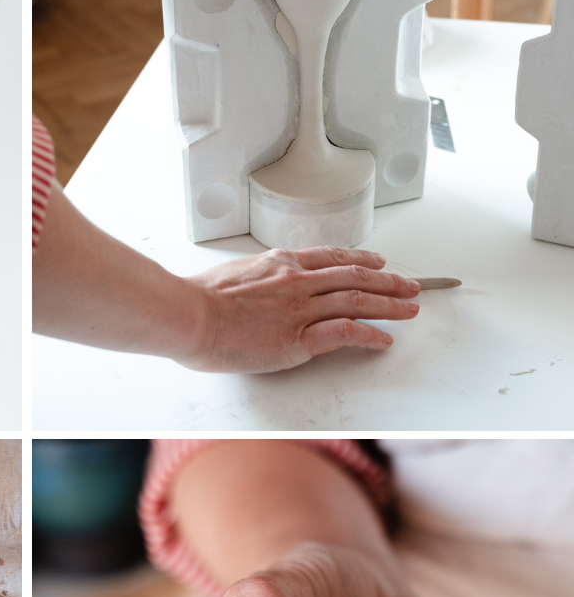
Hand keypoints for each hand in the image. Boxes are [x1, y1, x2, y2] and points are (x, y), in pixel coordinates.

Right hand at [178, 247, 419, 371]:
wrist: (188, 315)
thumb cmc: (195, 300)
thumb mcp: (228, 276)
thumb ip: (252, 280)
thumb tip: (253, 289)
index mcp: (279, 264)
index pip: (330, 257)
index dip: (360, 258)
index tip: (378, 262)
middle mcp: (297, 281)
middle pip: (355, 277)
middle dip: (388, 282)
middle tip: (410, 286)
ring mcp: (301, 309)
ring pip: (359, 301)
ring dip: (390, 305)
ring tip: (410, 309)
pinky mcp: (299, 338)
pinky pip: (346, 332)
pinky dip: (370, 334)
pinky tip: (384, 339)